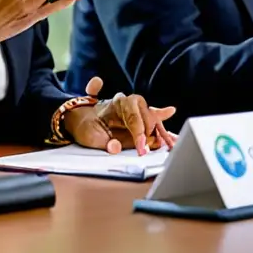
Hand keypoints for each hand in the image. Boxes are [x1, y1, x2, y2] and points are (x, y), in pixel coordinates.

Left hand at [63, 76, 177, 155]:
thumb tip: (115, 147)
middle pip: (147, 115)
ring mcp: (135, 113)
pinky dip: (163, 132)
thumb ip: (104, 141)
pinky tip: (174, 137)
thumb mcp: (89, 134)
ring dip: (163, 132)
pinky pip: (154, 125)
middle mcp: (129, 105)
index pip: (134, 115)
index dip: (139, 132)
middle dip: (152, 132)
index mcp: (117, 103)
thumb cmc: (84, 125)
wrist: (79, 121)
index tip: (141, 147)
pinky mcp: (138, 123)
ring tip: (174, 142)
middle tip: (152, 149)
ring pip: (153, 120)